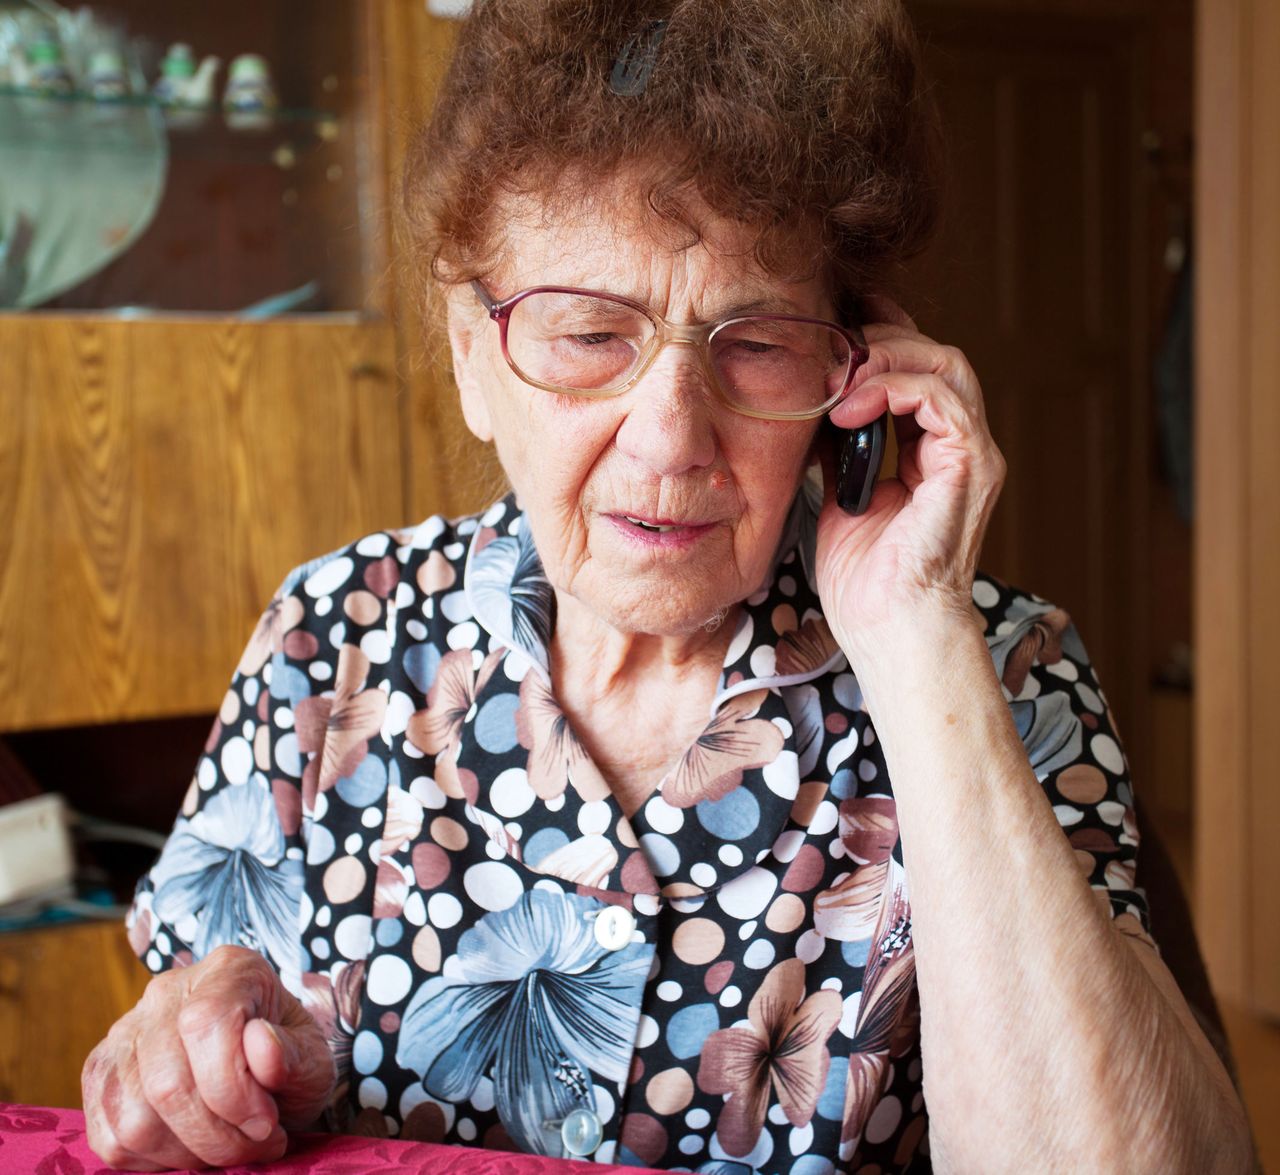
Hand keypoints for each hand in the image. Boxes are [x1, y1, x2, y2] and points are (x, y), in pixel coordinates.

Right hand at [83, 945, 334, 1170]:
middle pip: (167, 1081)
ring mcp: (125, 1031)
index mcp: (229, 970)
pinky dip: (154, 1161)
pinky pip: (110, 1139)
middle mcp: (168, 991)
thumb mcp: (313, 1059)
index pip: (206, 1024)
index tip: (267, 1123)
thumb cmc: (290, 1061)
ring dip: (188, 1153)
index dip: (233, 1089)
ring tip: (230, 1148)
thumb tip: (259, 1043)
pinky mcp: (100, 1074)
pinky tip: (192, 1148)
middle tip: (256, 1145)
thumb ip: (292, 1054)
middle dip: (217, 1135)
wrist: (263, 1070)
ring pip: (135, 1118)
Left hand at [816, 295, 1005, 657]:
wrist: (887, 628)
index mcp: (933, 453)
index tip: (836, 323)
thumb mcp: (838, 495)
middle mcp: (960, 448)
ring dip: (885, 360)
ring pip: (946, 364)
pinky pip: (941, 397)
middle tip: (830, 352)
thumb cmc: (866, 580)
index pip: (918, 371)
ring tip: (837, 381)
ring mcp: (971, 455)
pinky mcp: (971, 466)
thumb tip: (814, 406)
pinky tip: (849, 409)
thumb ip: (837, 449)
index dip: (882, 338)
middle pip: (936, 355)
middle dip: (881, 340)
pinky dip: (893, 389)